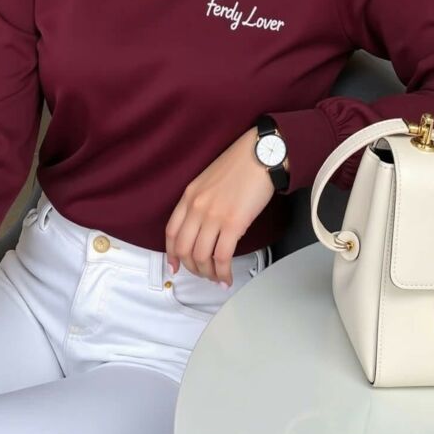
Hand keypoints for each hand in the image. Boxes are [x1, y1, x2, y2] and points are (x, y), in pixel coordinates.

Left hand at [165, 128, 274, 286]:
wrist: (261, 155)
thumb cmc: (240, 165)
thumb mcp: (208, 180)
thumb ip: (200, 202)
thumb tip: (203, 228)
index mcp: (189, 196)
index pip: (171, 232)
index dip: (172, 254)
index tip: (175, 266)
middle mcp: (197, 207)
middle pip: (184, 249)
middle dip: (192, 268)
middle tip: (202, 274)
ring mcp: (214, 216)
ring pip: (201, 256)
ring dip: (208, 273)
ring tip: (217, 278)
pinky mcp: (234, 224)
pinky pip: (222, 257)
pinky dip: (223, 272)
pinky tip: (227, 277)